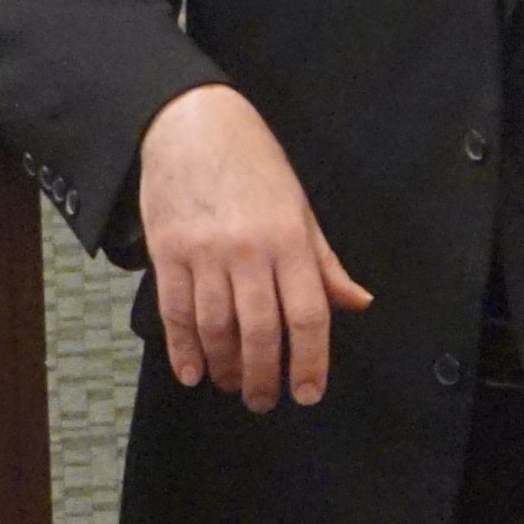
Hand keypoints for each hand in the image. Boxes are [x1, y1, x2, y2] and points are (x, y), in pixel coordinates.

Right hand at [137, 84, 372, 410]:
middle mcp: (248, 250)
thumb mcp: (300, 209)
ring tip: (230, 385)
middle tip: (264, 400)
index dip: (309, 361)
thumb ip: (324, 263)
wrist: (191, 123)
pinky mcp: (166, 250)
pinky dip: (183, 349)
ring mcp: (204, 251)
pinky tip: (192, 372)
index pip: (307, 315)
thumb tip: (357, 302)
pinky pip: (174, 311)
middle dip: (262, 376)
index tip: (307, 392)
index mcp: (290, 240)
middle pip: (258, 331)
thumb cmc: (253, 165)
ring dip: (224, 367)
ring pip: (215, 328)